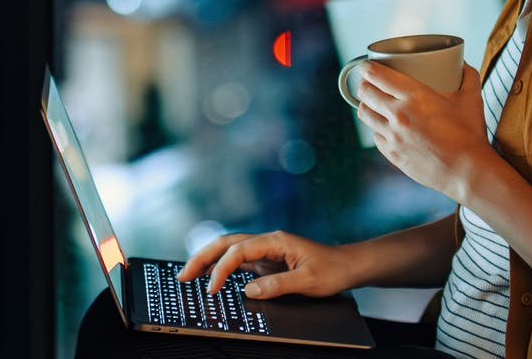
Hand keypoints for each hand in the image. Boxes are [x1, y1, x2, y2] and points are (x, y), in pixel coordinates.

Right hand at [176, 230, 360, 298]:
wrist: (348, 266)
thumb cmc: (333, 270)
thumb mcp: (307, 280)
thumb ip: (277, 285)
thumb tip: (248, 290)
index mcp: (276, 241)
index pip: (239, 250)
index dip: (221, 269)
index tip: (211, 288)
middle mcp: (268, 242)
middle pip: (227, 243)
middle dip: (202, 257)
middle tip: (183, 275)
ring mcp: (267, 251)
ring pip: (230, 249)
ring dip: (209, 260)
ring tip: (189, 275)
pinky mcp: (268, 261)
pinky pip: (239, 261)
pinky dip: (222, 267)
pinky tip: (212, 277)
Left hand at [355, 61, 494, 200]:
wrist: (466, 171)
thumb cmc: (469, 134)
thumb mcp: (472, 99)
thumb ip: (469, 76)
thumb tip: (463, 65)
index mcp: (414, 96)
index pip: (377, 76)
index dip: (366, 68)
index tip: (366, 66)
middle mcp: (398, 115)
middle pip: (365, 93)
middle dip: (364, 85)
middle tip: (369, 83)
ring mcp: (393, 136)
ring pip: (365, 114)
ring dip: (366, 105)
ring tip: (373, 103)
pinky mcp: (393, 154)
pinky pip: (376, 136)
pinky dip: (378, 129)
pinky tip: (385, 127)